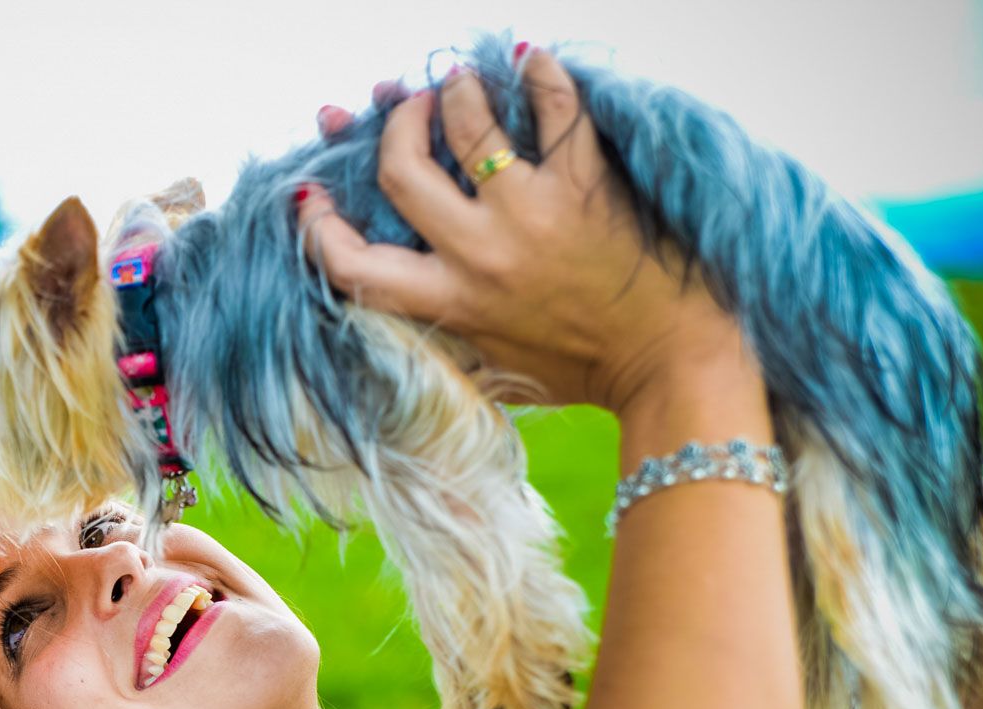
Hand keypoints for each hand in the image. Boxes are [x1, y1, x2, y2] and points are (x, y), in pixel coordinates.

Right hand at [299, 51, 757, 416]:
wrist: (670, 363)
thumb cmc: (586, 372)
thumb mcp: (495, 371)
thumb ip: (446, 339)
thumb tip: (397, 317)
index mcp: (451, 302)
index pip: (353, 264)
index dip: (317, 225)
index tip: (312, 194)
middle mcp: (481, 254)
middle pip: (401, 170)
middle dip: (395, 124)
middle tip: (409, 106)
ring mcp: (533, 214)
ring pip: (470, 126)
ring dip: (459, 91)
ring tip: (463, 81)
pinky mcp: (587, 185)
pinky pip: (556, 109)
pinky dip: (542, 75)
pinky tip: (533, 62)